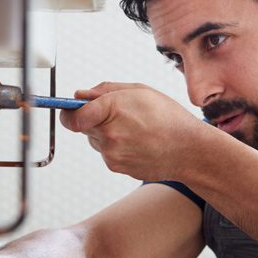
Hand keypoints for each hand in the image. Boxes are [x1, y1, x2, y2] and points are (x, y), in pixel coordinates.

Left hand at [59, 82, 210, 181]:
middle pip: (82, 126)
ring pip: (94, 140)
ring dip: (106, 133)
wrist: (189, 150)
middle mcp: (108, 134)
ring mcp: (111, 154)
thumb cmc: (169, 118)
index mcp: (112, 109)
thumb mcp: (140, 91)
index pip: (71, 116)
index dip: (67, 112)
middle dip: (93, 118)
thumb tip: (80, 95)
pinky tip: (136, 142)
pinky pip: (106, 153)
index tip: (69, 109)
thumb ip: (105, 90)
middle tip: (118, 115)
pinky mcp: (116, 167)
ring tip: (133, 129)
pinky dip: (116, 147)